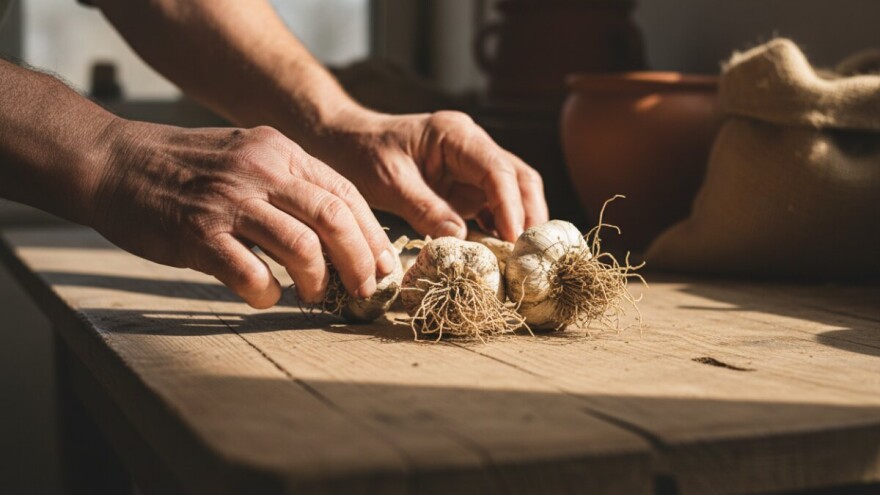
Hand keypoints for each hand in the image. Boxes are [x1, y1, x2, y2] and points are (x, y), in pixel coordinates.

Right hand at [92, 121, 396, 307]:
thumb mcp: (247, 156)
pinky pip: (251, 273)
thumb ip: (290, 184)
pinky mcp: (198, 234)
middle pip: (334, 218)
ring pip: (302, 247)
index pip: (345, 193)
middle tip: (366, 289)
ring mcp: (229, 201)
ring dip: (318, 280)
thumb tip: (339, 232)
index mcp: (279, 151)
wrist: (114, 163)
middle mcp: (261, 171)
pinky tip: (265, 295)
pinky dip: (267, 293)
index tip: (386, 264)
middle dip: (361, 261)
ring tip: (314, 294)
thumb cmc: (186, 168)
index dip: (373, 234)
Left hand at [315, 109, 548, 241]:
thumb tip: (460, 236)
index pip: (497, 169)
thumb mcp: (389, 182)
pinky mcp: (466, 188)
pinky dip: (502, 229)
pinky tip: (503, 255)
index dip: (510, 205)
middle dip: (530, 215)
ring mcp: (472, 168)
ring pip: (514, 193)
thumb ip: (424, 207)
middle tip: (530, 253)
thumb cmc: (363, 154)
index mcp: (456, 135)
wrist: (346, 143)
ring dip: (522, 224)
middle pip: (519, 178)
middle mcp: (473, 146)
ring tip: (524, 259)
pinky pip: (494, 207)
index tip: (513, 238)